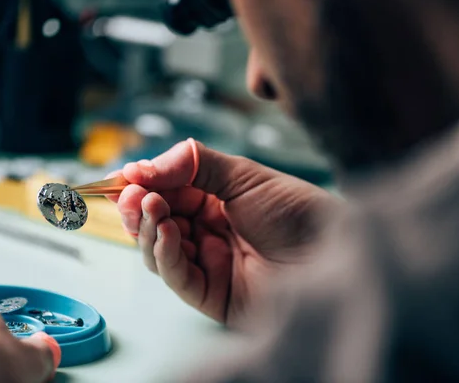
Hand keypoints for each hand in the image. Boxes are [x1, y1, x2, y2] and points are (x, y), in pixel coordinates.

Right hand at [114, 139, 339, 325]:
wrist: (334, 253)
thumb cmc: (297, 211)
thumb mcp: (244, 175)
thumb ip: (193, 164)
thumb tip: (141, 166)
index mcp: (214, 202)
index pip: (166, 192)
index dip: (142, 184)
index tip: (124, 174)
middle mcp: (207, 233)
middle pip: (154, 222)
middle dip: (137, 206)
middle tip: (130, 193)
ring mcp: (208, 264)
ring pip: (157, 250)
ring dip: (146, 227)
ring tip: (149, 204)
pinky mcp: (211, 294)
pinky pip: (176, 276)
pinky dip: (163, 253)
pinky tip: (165, 230)